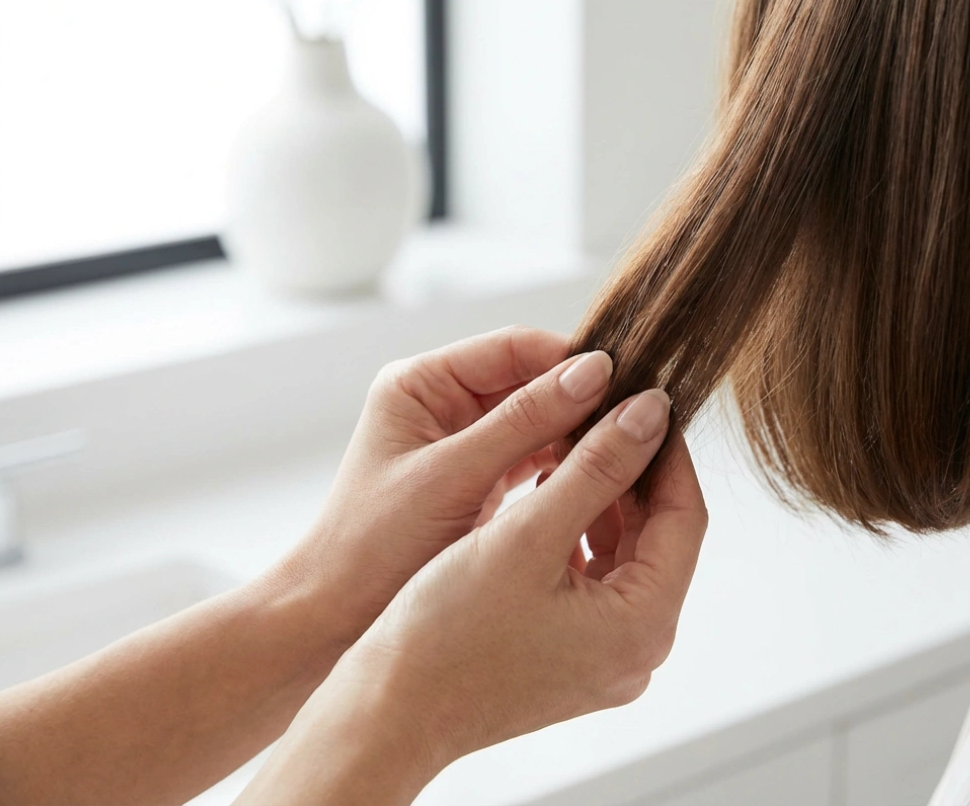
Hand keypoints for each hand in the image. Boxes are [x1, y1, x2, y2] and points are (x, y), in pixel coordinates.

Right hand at [241, 385, 707, 804]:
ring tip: (573, 441)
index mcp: (643, 625)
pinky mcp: (574, 658)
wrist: (386, 713)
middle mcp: (638, 650)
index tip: (644, 399)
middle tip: (605, 411)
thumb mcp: (527, 535)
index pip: (686, 517)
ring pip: (625, 555)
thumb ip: (596, 468)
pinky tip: (548, 494)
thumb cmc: (446, 634)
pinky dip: (579, 533)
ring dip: (603, 498)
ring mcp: (606, 658)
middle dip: (632, 470)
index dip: (666, 451)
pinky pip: (595, 580)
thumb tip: (651, 412)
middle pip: (659, 537)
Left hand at [282, 326, 612, 644]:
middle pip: (532, 382)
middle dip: (582, 401)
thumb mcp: (453, 477)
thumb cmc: (372, 548)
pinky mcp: (476, 481)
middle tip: (638, 420)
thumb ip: (524, 423)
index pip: (515, 348)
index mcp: (421, 384)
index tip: (626, 382)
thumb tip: (595, 372)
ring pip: (538, 423)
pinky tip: (600, 481)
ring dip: (579, 436)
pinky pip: (533, 460)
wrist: (331, 621)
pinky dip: (564, 468)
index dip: (572, 362)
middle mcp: (442, 405)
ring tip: (628, 452)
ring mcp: (461, 444)